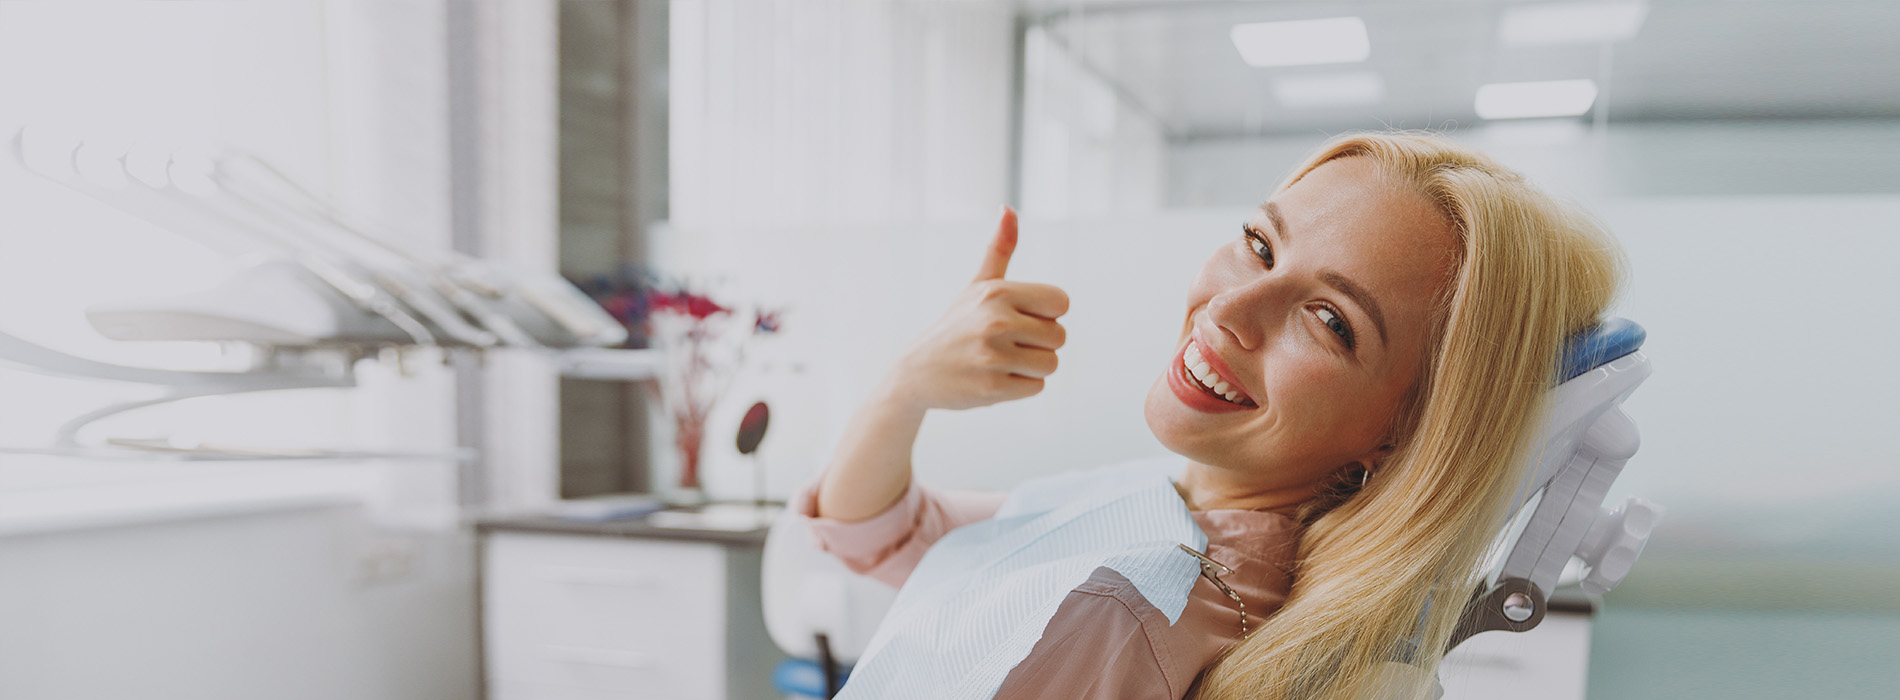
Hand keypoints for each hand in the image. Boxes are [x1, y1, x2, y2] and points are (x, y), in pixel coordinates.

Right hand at [882, 207, 1069, 410]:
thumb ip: (999, 249)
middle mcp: (996, 322)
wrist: (917, 372)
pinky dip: (1020, 386)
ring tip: (1001, 361)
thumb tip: (1009, 208)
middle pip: (1059, 337)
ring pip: (1050, 364)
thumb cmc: (957, 325)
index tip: (1020, 318)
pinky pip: (1036, 387)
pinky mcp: (992, 388)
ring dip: (1031, 367)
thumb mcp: (977, 286)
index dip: (1046, 313)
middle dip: (1039, 343)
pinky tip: (995, 378)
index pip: (1061, 302)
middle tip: (1007, 343)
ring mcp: (993, 357)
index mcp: (997, 293)